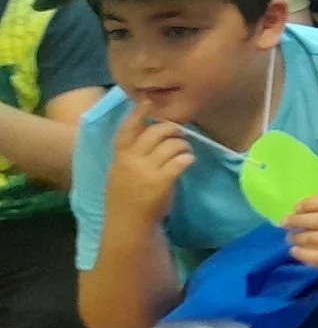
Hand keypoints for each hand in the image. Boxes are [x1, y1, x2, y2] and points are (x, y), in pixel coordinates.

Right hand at [106, 111, 191, 228]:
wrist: (129, 226)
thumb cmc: (127, 198)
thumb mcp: (120, 173)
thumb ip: (130, 153)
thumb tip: (151, 131)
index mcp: (119, 157)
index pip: (126, 130)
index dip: (138, 114)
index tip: (148, 101)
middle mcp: (130, 161)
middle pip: (156, 132)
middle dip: (172, 129)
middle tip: (179, 134)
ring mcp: (146, 171)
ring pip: (172, 144)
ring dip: (183, 145)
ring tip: (184, 151)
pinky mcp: (162, 181)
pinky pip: (181, 160)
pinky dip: (188, 158)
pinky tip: (188, 162)